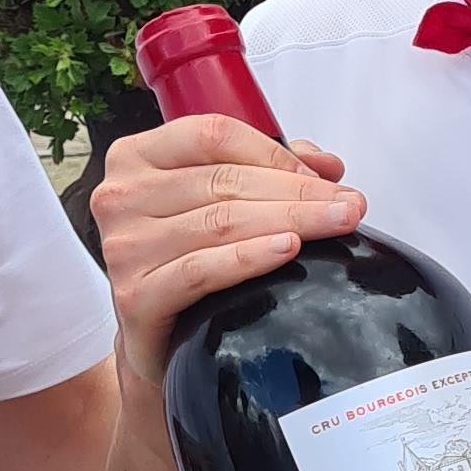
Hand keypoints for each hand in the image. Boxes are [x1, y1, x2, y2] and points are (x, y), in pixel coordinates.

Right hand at [86, 116, 363, 388]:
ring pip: (220, 223)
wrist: (154, 335)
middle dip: (298, 193)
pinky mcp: (135, 296)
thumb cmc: (184, 255)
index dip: (276, 154)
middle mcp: (122, 196)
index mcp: (137, 156)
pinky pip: (201, 269)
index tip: (323, 177)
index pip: (213, 135)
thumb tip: (326, 165)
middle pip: (224, 182)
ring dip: (289, 222)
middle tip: (348, 205)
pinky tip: (287, 250)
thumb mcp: (216, 199)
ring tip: (335, 225)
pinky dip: (250, 258)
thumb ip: (267, 170)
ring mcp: (125, 246)